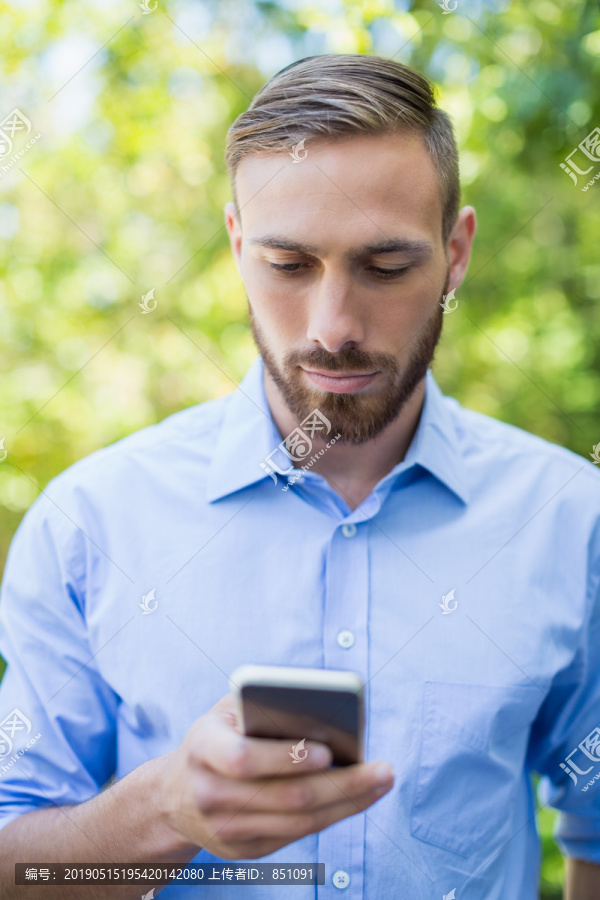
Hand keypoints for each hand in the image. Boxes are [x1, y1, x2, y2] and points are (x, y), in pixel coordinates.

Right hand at [157, 692, 394, 859]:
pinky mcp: (243, 850)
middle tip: (383, 769)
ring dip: (347, 804)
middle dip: (342, 784)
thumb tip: (322, 713)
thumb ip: (262, 706)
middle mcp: (210, 793)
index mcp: (203, 748)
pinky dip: (332, 817)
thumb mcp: (226, 712)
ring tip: (381, 782)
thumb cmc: (215, 737)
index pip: (244, 758)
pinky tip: (357, 799)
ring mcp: (226, 829)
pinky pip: (297, 836)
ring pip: (298, 822)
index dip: (286, 757)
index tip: (328, 751)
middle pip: (286, 796)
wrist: (174, 795)